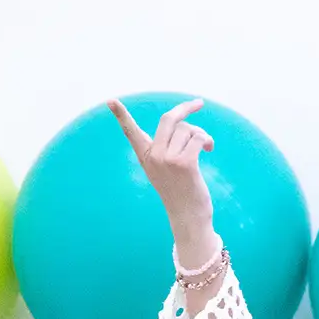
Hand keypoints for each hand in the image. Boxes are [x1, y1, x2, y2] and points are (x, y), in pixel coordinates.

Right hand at [108, 98, 216, 257]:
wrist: (188, 217)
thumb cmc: (181, 192)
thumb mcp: (166, 170)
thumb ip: (166, 148)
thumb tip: (183, 124)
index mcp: (146, 157)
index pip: (130, 132)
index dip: (121, 116)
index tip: (110, 101)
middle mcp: (154, 157)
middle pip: (168, 119)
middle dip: (185, 108)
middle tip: (198, 103)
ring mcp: (168, 160)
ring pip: (187, 129)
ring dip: (200, 134)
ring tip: (206, 146)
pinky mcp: (184, 163)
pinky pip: (198, 137)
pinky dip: (206, 140)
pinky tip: (208, 149)